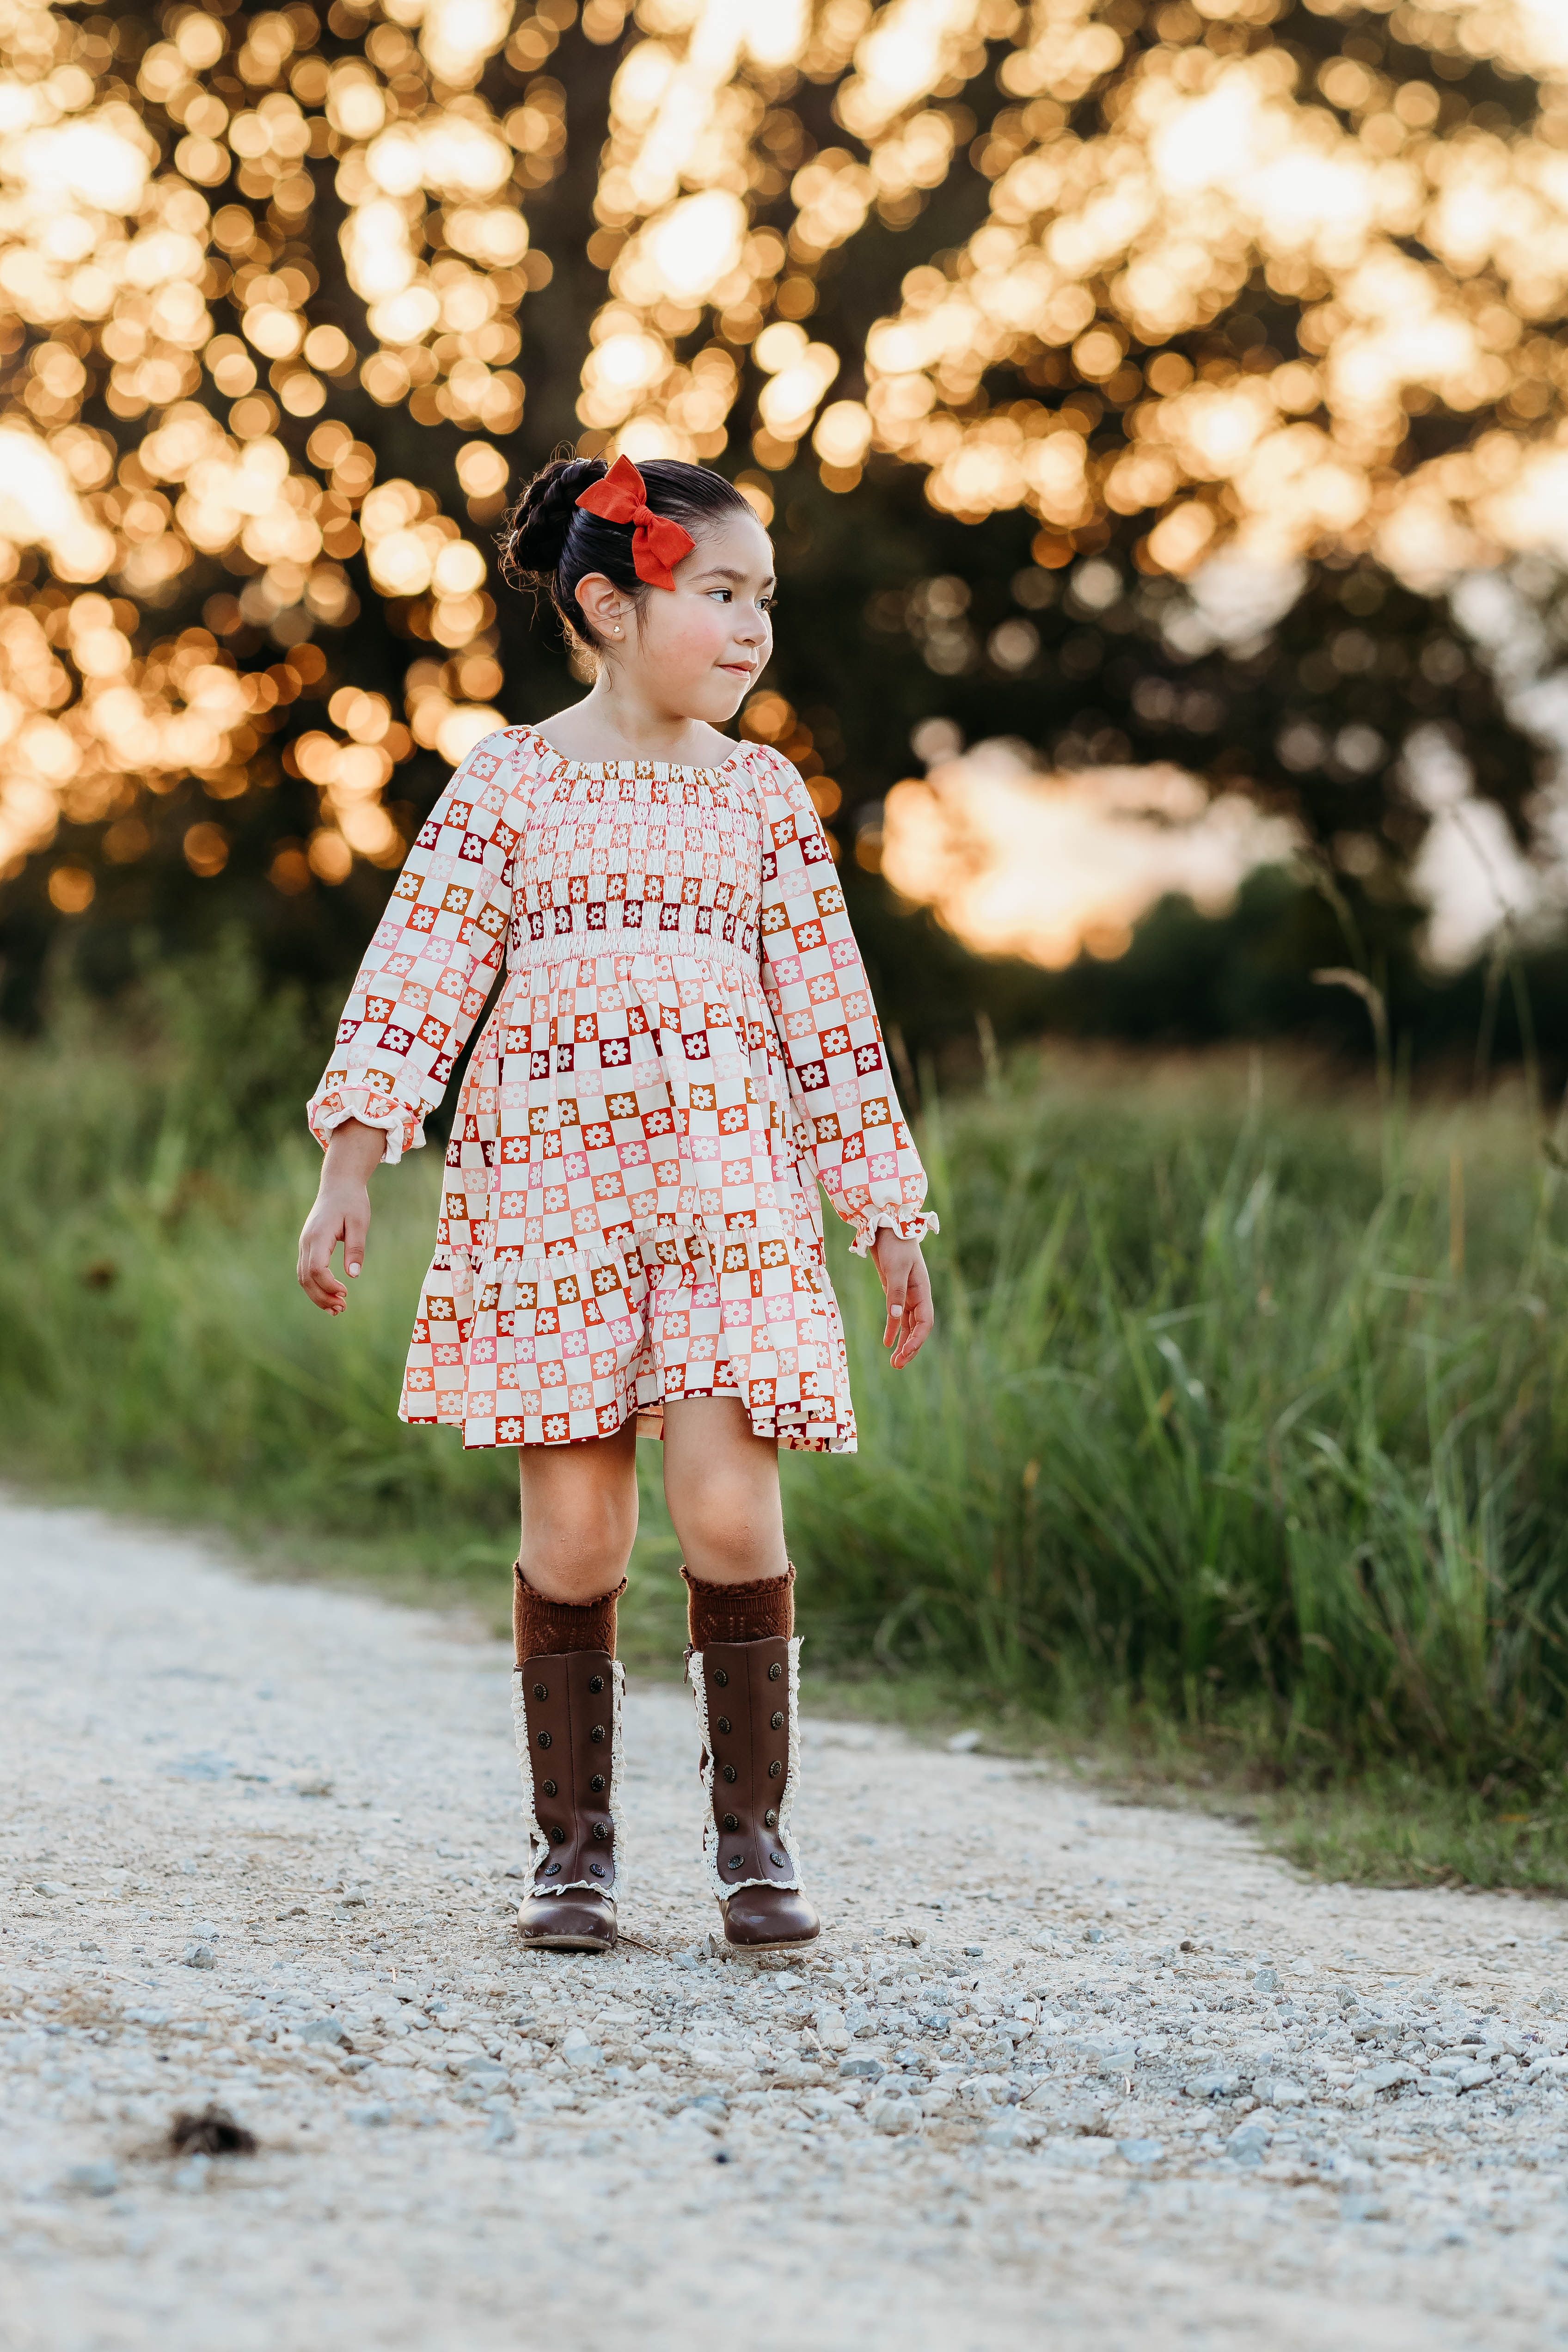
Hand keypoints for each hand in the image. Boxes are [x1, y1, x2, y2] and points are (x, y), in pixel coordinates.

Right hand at [297, 1119, 383, 1313]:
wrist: (339, 1184)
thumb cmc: (352, 1201)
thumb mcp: (359, 1222)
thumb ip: (355, 1248)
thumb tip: (353, 1275)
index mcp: (318, 1236)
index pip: (316, 1268)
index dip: (328, 1285)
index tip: (346, 1292)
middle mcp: (306, 1242)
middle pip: (306, 1278)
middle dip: (322, 1297)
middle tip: (343, 1309)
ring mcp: (304, 1245)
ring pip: (303, 1278)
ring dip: (318, 1296)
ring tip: (338, 1309)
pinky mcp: (308, 1247)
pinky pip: (306, 1272)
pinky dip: (316, 1287)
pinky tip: (331, 1297)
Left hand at [869, 1231, 933, 1369]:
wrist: (887, 1228)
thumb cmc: (895, 1246)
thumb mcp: (895, 1269)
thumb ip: (895, 1293)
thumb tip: (896, 1317)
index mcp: (922, 1291)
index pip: (925, 1322)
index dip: (918, 1339)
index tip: (906, 1352)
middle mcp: (917, 1296)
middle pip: (917, 1328)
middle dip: (910, 1348)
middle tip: (898, 1365)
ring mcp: (906, 1296)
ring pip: (907, 1326)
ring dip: (903, 1343)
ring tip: (895, 1363)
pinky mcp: (895, 1293)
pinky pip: (896, 1317)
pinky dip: (893, 1330)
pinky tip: (887, 1343)